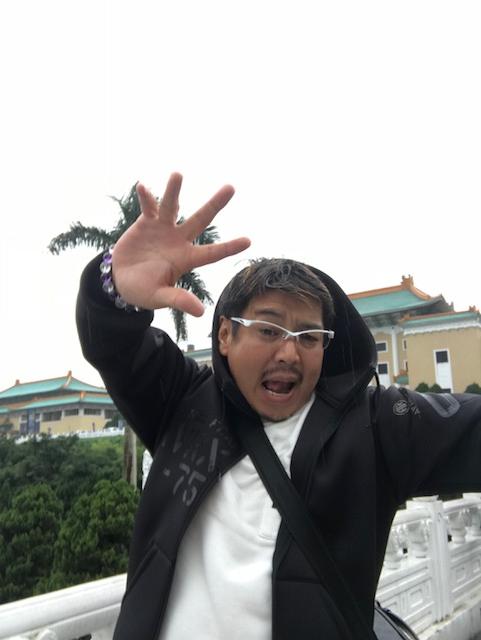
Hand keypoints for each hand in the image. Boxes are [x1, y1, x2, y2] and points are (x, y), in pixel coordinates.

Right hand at [111, 173, 250, 312]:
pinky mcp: (146, 223)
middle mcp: (179, 240)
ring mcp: (163, 229)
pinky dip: (146, 198)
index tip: (248, 241)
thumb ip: (179, 300)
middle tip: (231, 188)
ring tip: (177, 174)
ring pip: (172, 206)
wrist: (121, 280)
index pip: (212, 253)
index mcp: (186, 259)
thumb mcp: (160, 297)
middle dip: (215, 204)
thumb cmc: (144, 290)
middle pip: (201, 220)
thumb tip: (200, 312)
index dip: (228, 247)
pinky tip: (143, 187)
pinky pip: (148, 207)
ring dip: (174, 191)